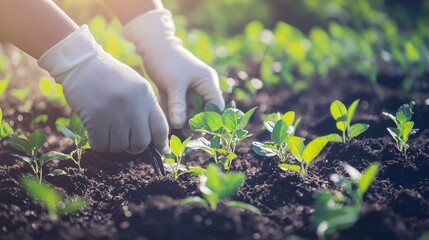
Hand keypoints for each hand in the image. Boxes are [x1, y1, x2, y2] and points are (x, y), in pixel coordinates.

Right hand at [38, 26, 167, 152]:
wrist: (82, 63)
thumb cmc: (110, 76)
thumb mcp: (136, 86)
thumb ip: (146, 108)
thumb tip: (155, 137)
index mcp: (146, 97)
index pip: (161, 128)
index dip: (160, 143)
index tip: (158, 149)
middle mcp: (134, 106)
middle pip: (141, 143)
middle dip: (134, 147)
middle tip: (125, 141)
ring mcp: (115, 113)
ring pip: (120, 146)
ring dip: (113, 145)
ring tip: (108, 132)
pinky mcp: (96, 118)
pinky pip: (101, 144)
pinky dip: (98, 143)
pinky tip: (96, 133)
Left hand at [123, 9, 224, 128]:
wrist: (152, 45)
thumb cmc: (166, 60)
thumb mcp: (173, 84)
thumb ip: (178, 106)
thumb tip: (180, 126)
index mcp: (208, 82)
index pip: (216, 107)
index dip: (211, 120)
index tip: (200, 132)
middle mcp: (203, 87)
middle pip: (205, 111)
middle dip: (196, 122)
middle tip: (186, 133)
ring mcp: (191, 90)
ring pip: (192, 111)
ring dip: (185, 120)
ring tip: (176, 129)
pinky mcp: (180, 92)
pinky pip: (181, 107)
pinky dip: (176, 114)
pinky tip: (169, 121)